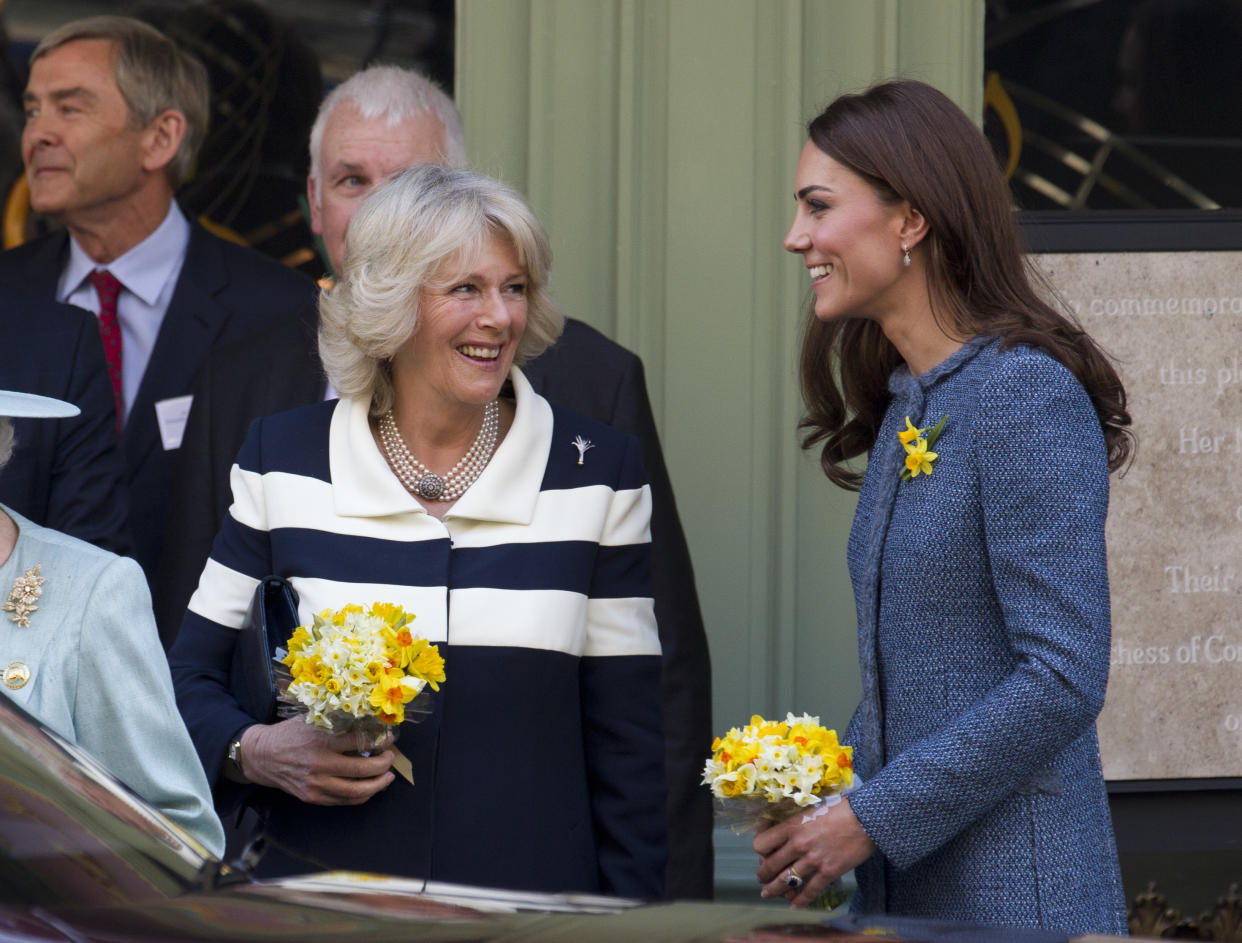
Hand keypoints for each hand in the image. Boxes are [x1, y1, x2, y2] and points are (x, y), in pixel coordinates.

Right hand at [239, 718, 395, 805]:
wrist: (262, 756)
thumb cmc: (290, 733)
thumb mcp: (312, 719)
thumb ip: (338, 721)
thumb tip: (369, 721)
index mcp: (321, 740)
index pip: (360, 741)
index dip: (380, 739)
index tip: (389, 736)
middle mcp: (320, 764)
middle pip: (362, 769)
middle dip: (383, 764)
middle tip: (390, 757)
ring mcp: (316, 784)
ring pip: (356, 791)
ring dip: (378, 784)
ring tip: (388, 777)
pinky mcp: (312, 797)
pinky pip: (343, 801)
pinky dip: (361, 796)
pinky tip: (370, 787)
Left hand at [753, 798, 875, 907]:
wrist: (866, 818)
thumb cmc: (839, 810)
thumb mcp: (810, 810)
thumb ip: (795, 823)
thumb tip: (784, 834)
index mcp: (792, 826)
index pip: (761, 843)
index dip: (760, 851)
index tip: (763, 854)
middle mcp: (798, 844)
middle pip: (770, 865)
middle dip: (763, 875)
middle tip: (762, 878)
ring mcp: (813, 860)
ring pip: (786, 880)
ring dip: (774, 890)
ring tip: (768, 894)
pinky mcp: (828, 872)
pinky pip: (810, 891)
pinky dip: (800, 901)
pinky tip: (795, 905)